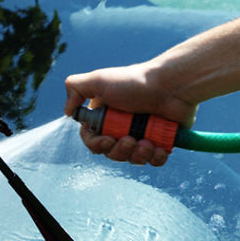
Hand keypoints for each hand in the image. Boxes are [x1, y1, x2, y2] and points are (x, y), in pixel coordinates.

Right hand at [64, 63, 197, 165]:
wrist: (172, 86)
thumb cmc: (136, 82)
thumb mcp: (99, 79)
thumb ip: (75, 88)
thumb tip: (67, 112)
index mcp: (106, 115)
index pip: (92, 140)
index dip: (97, 144)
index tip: (107, 139)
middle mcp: (122, 126)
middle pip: (112, 153)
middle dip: (120, 150)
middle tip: (131, 139)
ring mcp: (142, 134)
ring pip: (132, 159)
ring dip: (138, 155)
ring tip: (148, 141)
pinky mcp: (161, 141)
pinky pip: (154, 161)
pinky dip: (156, 158)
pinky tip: (159, 147)